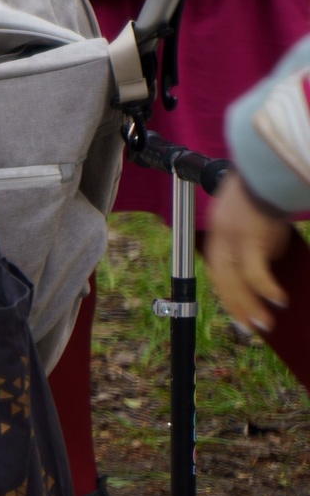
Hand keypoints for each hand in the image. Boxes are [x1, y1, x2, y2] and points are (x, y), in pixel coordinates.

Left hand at [206, 178, 295, 335]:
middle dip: (237, 307)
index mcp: (217, 234)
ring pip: (236, 283)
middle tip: (249, 327)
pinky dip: (266, 290)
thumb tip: (267, 260)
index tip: (237, 309)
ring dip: (250, 306)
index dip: (227, 293)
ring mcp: (231, 240)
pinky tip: (278, 301)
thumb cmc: (264, 191)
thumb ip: (256, 242)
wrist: (264, 167)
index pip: (217, 271)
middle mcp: (219, 239)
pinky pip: (255, 274)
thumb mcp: (255, 220)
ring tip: (264, 324)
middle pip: (223, 282)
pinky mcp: (249, 240)